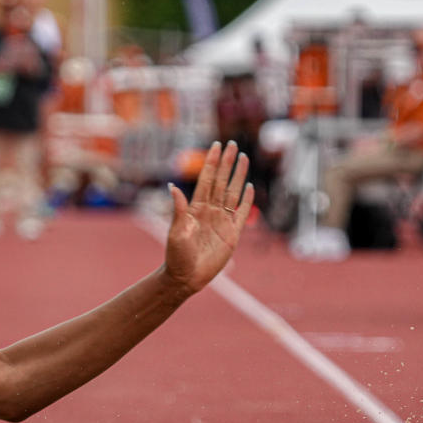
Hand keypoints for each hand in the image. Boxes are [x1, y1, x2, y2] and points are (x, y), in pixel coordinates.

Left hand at [163, 141, 253, 296]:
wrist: (186, 277)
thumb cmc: (177, 256)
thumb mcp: (176, 232)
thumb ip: (178, 210)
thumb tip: (173, 187)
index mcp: (195, 208)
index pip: (206, 180)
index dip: (211, 163)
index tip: (216, 146)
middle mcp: (210, 211)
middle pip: (221, 181)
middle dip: (226, 163)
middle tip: (232, 144)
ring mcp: (222, 221)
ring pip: (233, 192)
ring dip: (238, 175)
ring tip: (243, 157)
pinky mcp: (232, 234)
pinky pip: (241, 213)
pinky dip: (246, 200)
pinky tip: (250, 186)